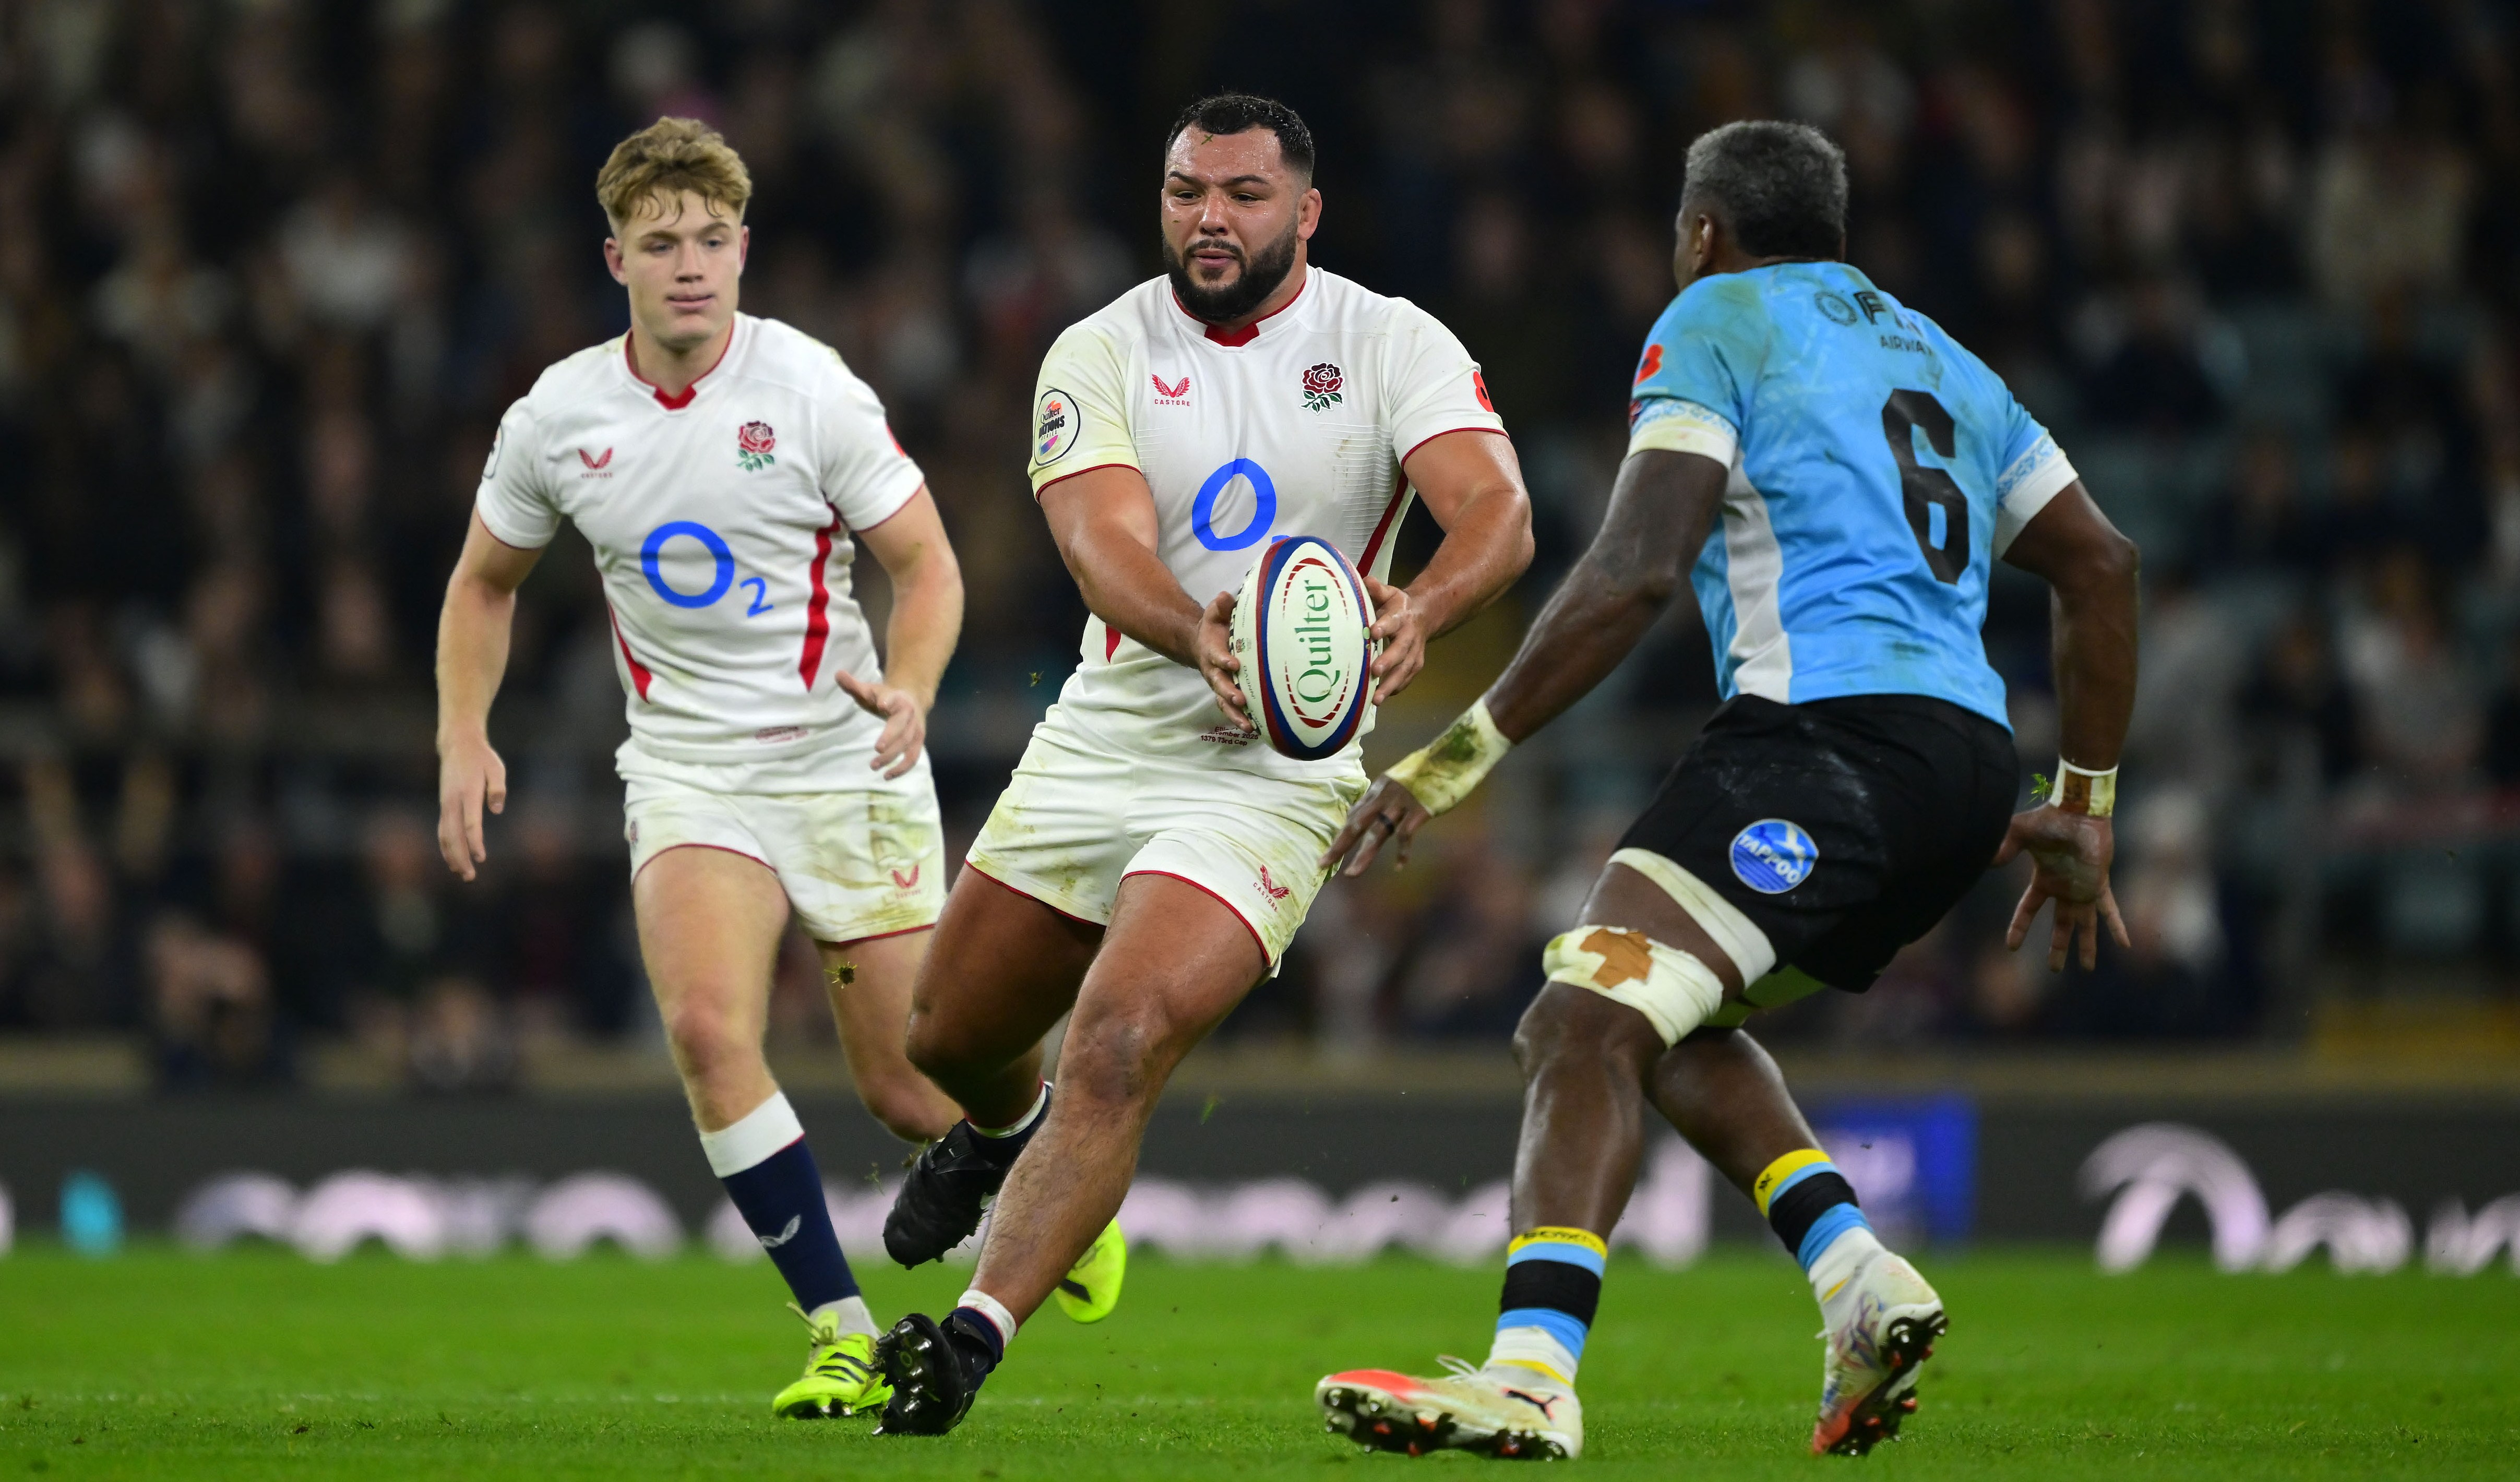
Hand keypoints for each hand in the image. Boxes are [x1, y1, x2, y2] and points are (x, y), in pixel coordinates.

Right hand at [436, 730, 506, 880]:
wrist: (457, 745)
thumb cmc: (482, 758)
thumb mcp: (496, 768)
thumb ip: (497, 789)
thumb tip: (497, 810)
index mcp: (467, 792)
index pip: (470, 823)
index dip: (475, 842)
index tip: (481, 857)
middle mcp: (452, 801)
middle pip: (454, 835)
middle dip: (461, 857)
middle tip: (470, 876)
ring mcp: (445, 804)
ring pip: (445, 835)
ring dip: (452, 856)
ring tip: (462, 874)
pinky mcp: (444, 806)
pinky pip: (443, 830)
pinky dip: (446, 846)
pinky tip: (453, 860)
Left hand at [835, 671, 928, 777]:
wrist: (912, 700)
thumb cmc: (885, 697)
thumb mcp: (870, 691)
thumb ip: (854, 685)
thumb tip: (837, 674)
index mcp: (898, 699)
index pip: (894, 699)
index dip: (889, 701)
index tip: (880, 704)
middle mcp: (910, 715)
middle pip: (903, 728)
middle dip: (891, 738)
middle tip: (877, 749)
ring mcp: (916, 730)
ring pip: (907, 746)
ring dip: (893, 758)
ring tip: (873, 766)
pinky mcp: (917, 743)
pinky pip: (912, 758)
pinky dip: (902, 769)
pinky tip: (887, 776)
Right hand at [1194, 590, 1251, 730]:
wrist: (1202, 643)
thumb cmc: (1215, 627)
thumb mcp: (1215, 614)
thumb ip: (1220, 607)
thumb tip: (1225, 596)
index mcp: (1211, 651)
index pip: (1217, 657)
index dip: (1224, 661)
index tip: (1234, 664)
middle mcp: (1214, 671)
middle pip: (1219, 685)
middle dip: (1229, 693)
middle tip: (1240, 700)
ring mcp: (1220, 684)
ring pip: (1224, 702)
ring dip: (1235, 714)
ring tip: (1248, 725)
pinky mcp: (1227, 693)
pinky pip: (1232, 709)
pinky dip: (1241, 719)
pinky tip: (1256, 729)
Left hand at [1319, 775, 1431, 875]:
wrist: (1453, 755)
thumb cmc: (1433, 766)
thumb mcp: (1405, 776)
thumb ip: (1393, 790)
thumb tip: (1387, 803)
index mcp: (1380, 786)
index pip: (1356, 812)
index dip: (1344, 830)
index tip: (1335, 846)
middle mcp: (1385, 794)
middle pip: (1356, 823)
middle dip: (1339, 845)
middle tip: (1323, 862)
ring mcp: (1401, 802)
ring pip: (1376, 833)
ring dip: (1362, 855)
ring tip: (1350, 874)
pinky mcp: (1419, 810)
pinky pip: (1405, 835)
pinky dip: (1402, 852)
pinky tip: (1399, 866)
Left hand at [1364, 576, 1423, 703]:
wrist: (1423, 614)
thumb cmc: (1397, 605)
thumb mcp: (1389, 593)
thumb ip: (1377, 589)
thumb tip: (1365, 581)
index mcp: (1400, 616)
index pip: (1392, 621)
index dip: (1384, 626)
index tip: (1373, 632)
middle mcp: (1409, 635)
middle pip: (1400, 650)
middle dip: (1388, 661)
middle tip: (1375, 671)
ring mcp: (1414, 652)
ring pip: (1404, 669)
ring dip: (1391, 684)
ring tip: (1377, 698)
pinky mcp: (1415, 664)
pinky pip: (1407, 678)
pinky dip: (1396, 688)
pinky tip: (1383, 698)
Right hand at [1992, 806, 2129, 971]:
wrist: (2079, 810)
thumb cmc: (2049, 818)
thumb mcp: (2019, 833)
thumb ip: (2005, 847)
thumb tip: (1987, 861)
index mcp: (2044, 881)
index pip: (2028, 910)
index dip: (2019, 928)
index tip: (2012, 947)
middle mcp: (2064, 890)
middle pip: (2060, 926)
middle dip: (2057, 948)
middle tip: (2055, 969)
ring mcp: (2083, 889)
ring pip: (2085, 925)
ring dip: (2087, 946)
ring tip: (2089, 968)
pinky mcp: (2099, 884)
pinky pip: (2110, 910)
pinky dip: (2117, 926)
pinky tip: (2125, 944)